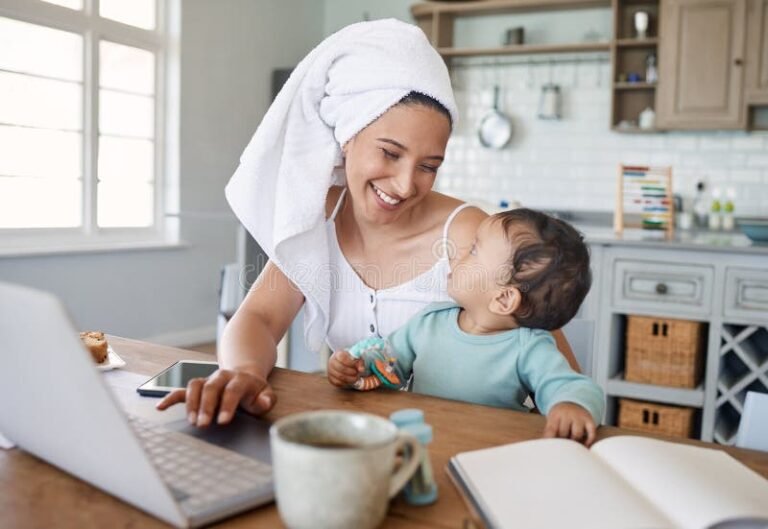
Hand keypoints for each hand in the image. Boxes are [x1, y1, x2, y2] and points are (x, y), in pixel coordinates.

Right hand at [155, 368, 274, 426]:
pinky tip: (160, 407)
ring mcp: (208, 380)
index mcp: (240, 379)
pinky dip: (170, 397)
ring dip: (191, 403)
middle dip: (206, 406)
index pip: (233, 390)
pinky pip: (181, 390)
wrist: (245, 376)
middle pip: (211, 387)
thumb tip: (263, 402)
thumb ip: (267, 400)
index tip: (223, 421)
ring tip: (191, 421)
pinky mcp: (197, 387)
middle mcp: (222, 377)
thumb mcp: (266, 394)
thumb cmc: (255, 391)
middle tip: (203, 424)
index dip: (227, 405)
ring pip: (195, 386)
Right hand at [327, 349, 363, 387]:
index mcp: (338, 354)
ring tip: (356, 378)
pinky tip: (350, 381)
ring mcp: (330, 370)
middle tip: (357, 373)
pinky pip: (337, 383)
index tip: (357, 365)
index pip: (342, 357)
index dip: (350, 362)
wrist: (343, 365)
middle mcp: (332, 361)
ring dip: (350, 379)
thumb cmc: (350, 360)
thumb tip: (361, 370)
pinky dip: (345, 383)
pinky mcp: (330, 378)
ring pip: (340, 377)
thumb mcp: (356, 358)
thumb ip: (359, 362)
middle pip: (341, 368)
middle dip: (352, 372)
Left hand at [543, 402, 597, 445]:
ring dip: (574, 443)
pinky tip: (585, 445)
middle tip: (561, 448)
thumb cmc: (560, 416)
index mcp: (556, 414)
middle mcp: (568, 414)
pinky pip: (591, 433)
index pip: (551, 429)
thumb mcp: (552, 419)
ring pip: (577, 434)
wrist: (572, 402)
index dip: (550, 441)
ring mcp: (580, 417)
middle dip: (562, 442)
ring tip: (572, 446)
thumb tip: (545, 446)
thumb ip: (549, 432)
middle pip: (564, 433)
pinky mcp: (590, 420)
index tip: (550, 449)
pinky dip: (589, 441)